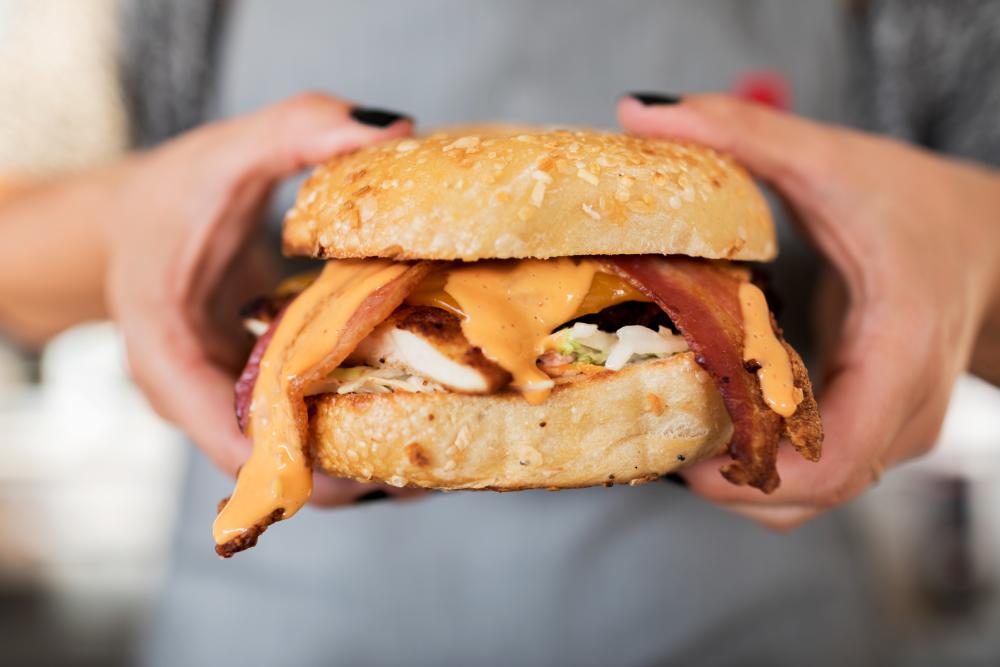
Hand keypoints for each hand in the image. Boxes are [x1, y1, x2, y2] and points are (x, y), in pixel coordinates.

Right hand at [102, 93, 415, 503]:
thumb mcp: (227, 151)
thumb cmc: (170, 192)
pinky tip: (405, 412)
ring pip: (288, 452)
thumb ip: (301, 129)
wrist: (131, 217)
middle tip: (427, 466)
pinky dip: (343, 423)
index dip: (306, 469)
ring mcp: (218, 400)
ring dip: (353, 454)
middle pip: (271, 462)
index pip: (234, 443)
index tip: (379, 474)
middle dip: (346, 471)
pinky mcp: (245, 390)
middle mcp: (191, 397)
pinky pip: (295, 423)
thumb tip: (396, 129)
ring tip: (430, 448)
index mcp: (168, 359)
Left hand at [618, 93, 999, 528]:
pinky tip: (708, 421)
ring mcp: (887, 433)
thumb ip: (743, 133)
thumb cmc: (920, 208)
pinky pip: (807, 475)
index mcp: (898, 354)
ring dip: (733, 475)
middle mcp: (899, 416)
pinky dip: (754, 462)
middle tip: (650, 431)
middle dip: (723, 476)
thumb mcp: (835, 161)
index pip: (832, 460)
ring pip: (804, 495)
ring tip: (669, 427)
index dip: (749, 472)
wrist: (987, 244)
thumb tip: (643, 112)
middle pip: (805, 493)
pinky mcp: (868, 433)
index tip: (679, 451)